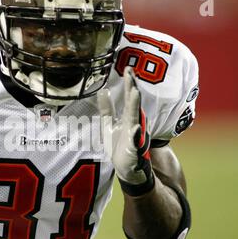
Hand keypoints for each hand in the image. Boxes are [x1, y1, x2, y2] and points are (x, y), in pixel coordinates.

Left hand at [97, 67, 153, 195]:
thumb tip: (102, 91)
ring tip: (135, 93)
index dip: (128, 84)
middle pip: (133, 104)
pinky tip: (135, 129)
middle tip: (132, 74)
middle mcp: (134, 124)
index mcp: (128, 118)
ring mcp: (135, 136)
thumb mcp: (109, 125)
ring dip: (135, 107)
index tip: (128, 69)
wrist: (127, 169)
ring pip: (135, 119)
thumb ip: (107, 109)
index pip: (128, 98)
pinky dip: (135, 136)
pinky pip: (135, 142)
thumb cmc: (119, 146)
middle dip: (132, 89)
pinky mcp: (134, 150)